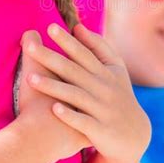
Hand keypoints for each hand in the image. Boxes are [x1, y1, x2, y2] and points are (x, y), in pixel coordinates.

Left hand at [24, 22, 151, 162]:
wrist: (134, 135)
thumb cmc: (119, 96)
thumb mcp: (115, 70)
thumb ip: (98, 47)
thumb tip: (77, 27)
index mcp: (106, 72)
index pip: (84, 53)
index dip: (68, 41)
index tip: (50, 27)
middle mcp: (104, 89)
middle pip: (73, 71)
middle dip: (51, 58)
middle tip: (29, 46)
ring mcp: (102, 109)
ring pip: (75, 95)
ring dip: (53, 86)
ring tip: (29, 78)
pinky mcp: (99, 130)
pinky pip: (82, 121)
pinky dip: (69, 115)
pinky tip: (53, 109)